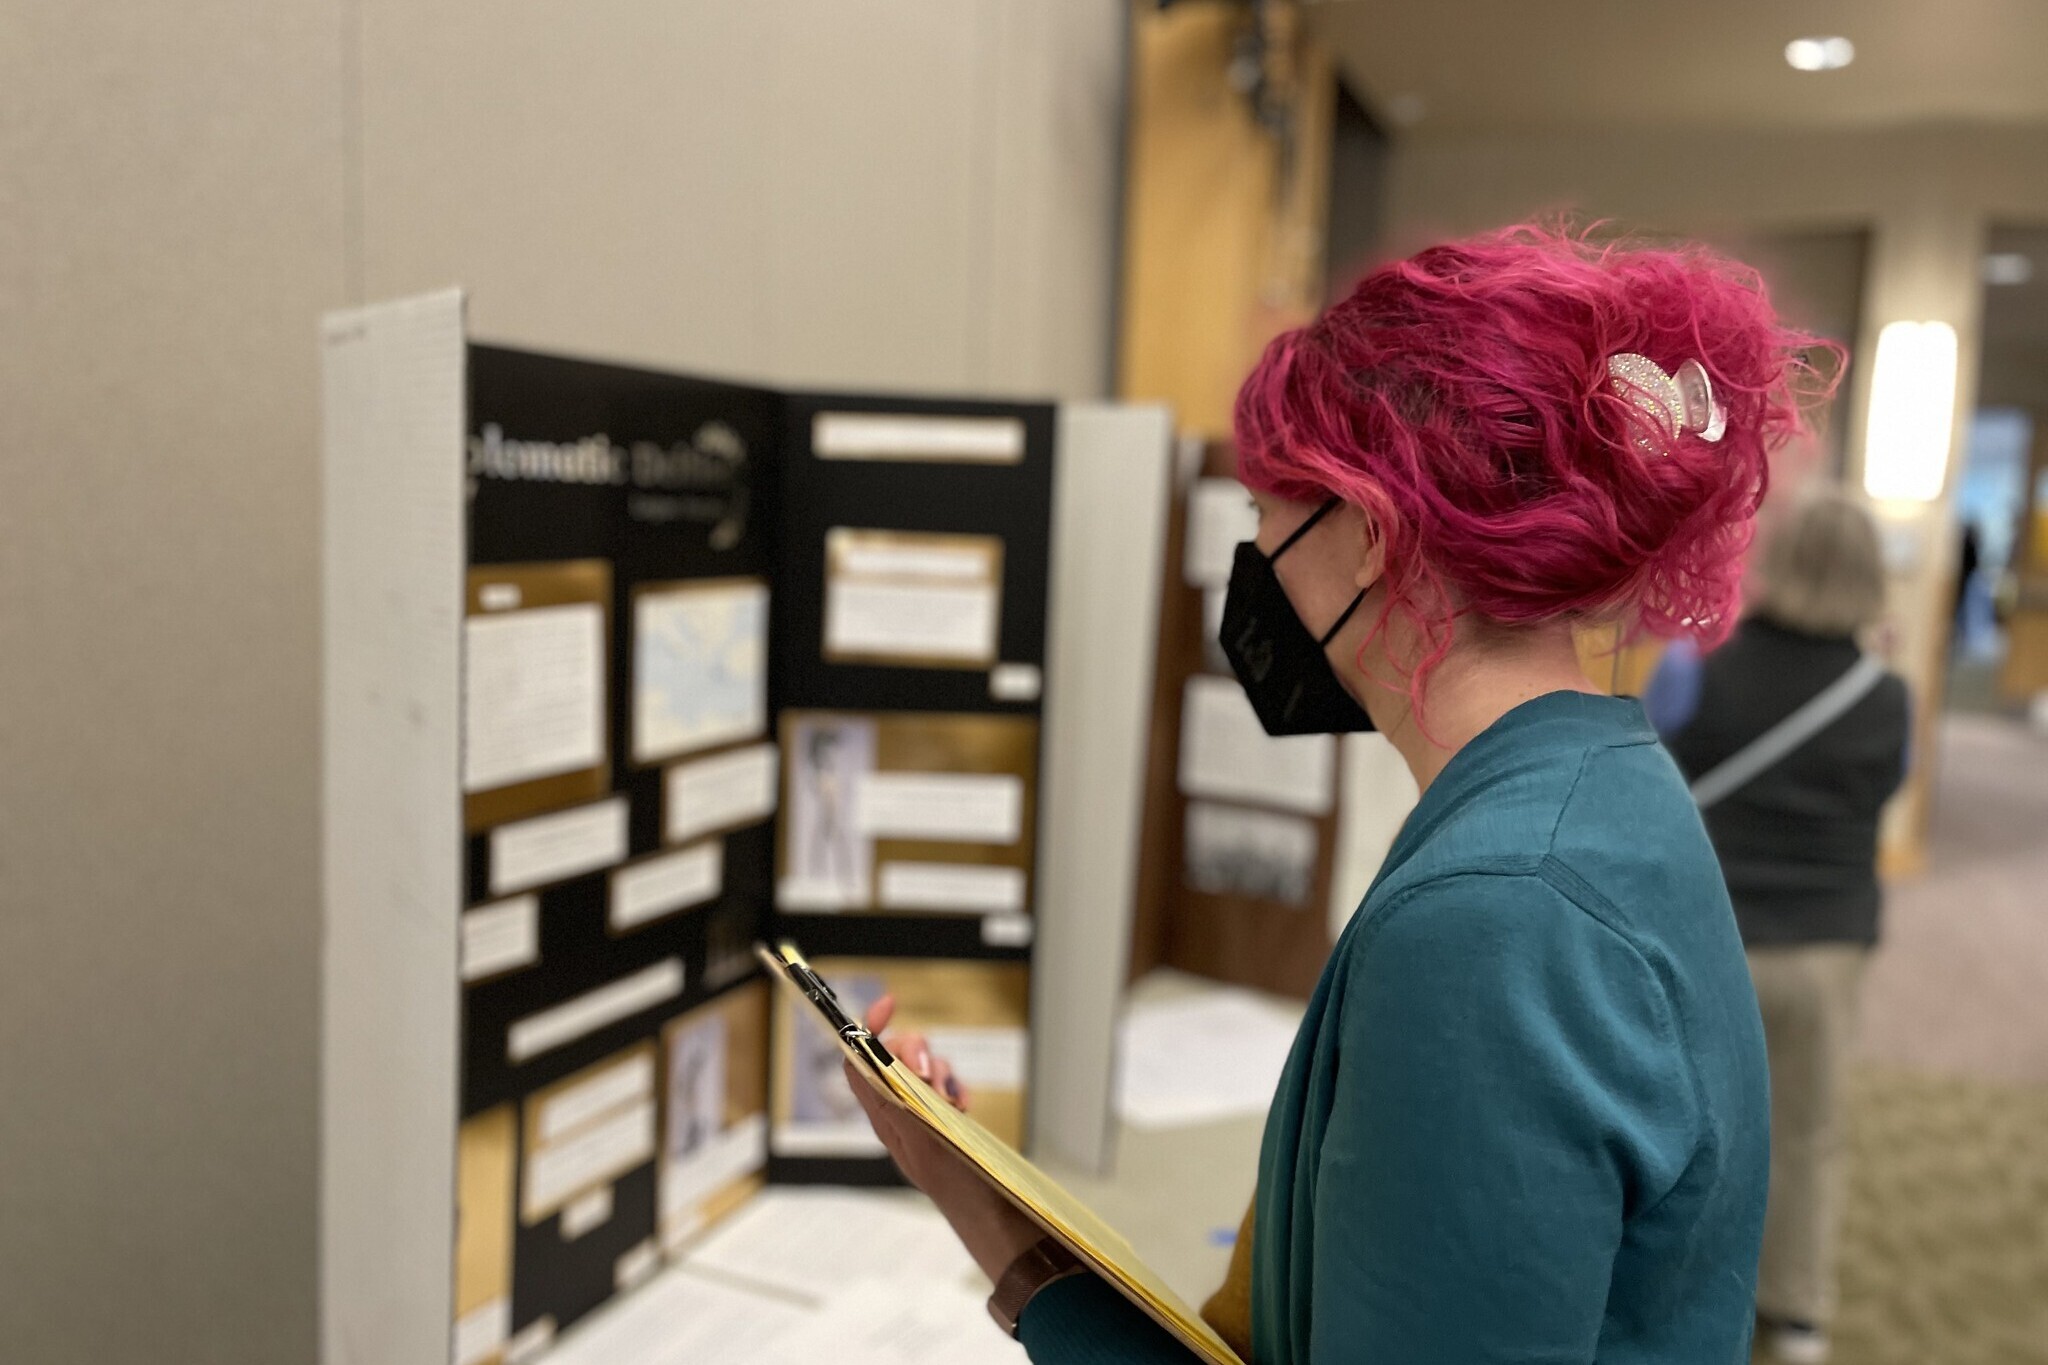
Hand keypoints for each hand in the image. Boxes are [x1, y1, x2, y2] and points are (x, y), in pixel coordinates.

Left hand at [846, 995, 1042, 1281]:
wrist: (991, 1217)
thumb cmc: (959, 1184)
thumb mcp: (924, 1140)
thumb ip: (899, 1099)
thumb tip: (873, 1061)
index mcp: (884, 1117)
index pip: (859, 1063)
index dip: (865, 1029)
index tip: (888, 1004)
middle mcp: (897, 1114)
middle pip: (892, 1057)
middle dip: (915, 1051)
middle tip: (931, 1075)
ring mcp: (922, 1117)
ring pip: (921, 1068)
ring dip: (939, 1070)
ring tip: (951, 1097)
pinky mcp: (943, 1121)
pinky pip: (943, 1086)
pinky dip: (954, 1085)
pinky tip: (962, 1103)